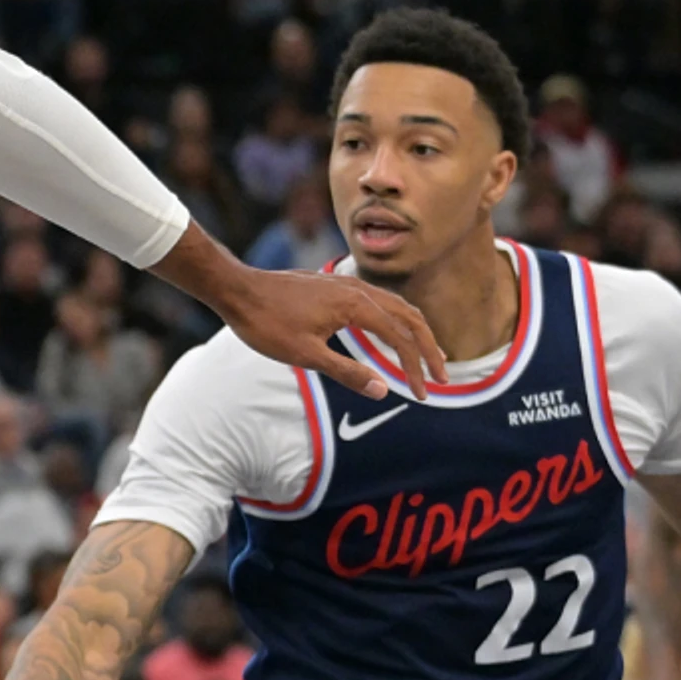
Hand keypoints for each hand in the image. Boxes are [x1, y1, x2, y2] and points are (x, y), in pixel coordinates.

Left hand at [217, 267, 446, 400]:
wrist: (237, 289)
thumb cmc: (266, 323)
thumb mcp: (305, 356)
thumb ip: (347, 372)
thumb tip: (384, 390)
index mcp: (357, 306)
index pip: (402, 339)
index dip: (417, 368)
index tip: (425, 394)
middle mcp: (359, 290)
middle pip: (410, 318)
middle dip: (429, 349)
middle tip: (443, 378)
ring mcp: (348, 285)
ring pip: (397, 306)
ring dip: (416, 332)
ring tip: (429, 356)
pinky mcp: (336, 286)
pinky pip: (380, 301)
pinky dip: (396, 319)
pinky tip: (392, 333)